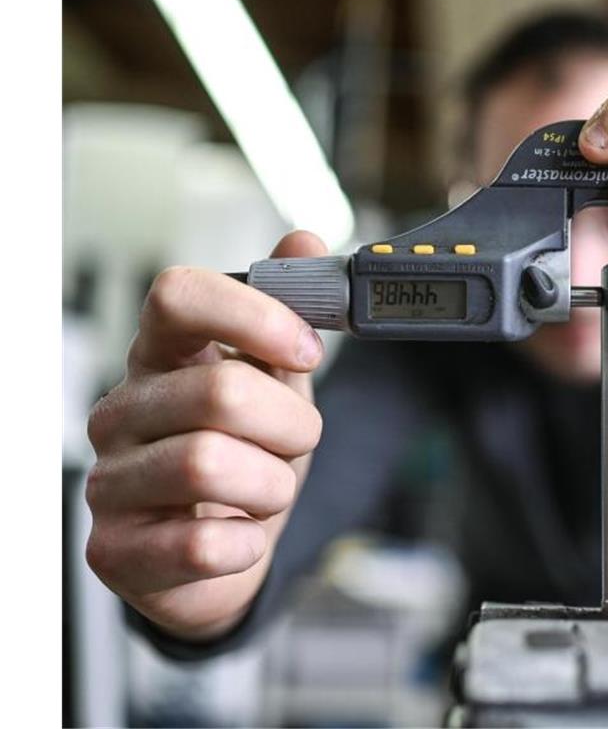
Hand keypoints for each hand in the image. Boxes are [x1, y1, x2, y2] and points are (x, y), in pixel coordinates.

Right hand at [85, 231, 326, 639]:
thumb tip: (305, 241)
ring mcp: (108, 481)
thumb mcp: (279, 384)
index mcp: (161, 358)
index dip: (254, 316)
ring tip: (266, 491)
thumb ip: (289, 317)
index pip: (179, 296)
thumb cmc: (246, 460)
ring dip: (271, 485)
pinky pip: (201, 545)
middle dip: (291, 425)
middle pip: (220, 390)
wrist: (221, 557)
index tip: (307, 349)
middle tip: (296, 443)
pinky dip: (246, 543)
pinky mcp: (113, 551)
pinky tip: (239, 537)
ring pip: (208, 465)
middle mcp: (122, 411)